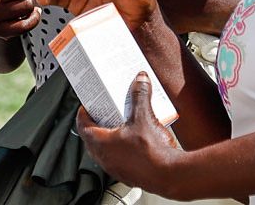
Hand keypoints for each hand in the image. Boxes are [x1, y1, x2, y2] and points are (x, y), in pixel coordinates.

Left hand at [76, 72, 181, 192]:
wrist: (171, 176)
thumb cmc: (153, 153)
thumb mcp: (144, 117)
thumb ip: (140, 95)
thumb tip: (140, 80)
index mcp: (102, 144)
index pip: (82, 126)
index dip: (83, 113)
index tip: (87, 105)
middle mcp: (106, 159)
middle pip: (91, 139)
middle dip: (96, 124)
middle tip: (103, 111)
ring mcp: (117, 169)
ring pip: (104, 151)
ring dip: (108, 137)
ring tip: (120, 123)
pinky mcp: (128, 175)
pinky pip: (118, 159)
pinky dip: (120, 148)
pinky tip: (134, 140)